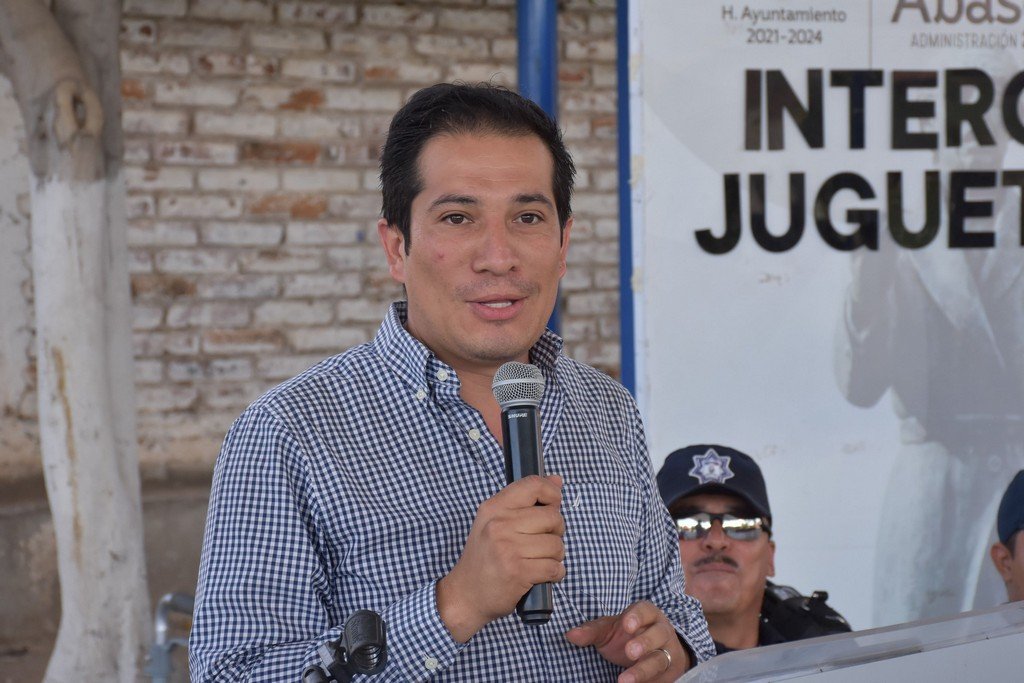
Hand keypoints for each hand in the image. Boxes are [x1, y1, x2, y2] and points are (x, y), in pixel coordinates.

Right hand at [437, 474, 564, 641]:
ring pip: (557, 544)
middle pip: (553, 517)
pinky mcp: (517, 572)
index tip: (553, 506)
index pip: (534, 485)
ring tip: (540, 560)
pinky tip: (542, 575)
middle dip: (557, 532)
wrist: (465, 594)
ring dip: (556, 556)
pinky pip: (554, 568)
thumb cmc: (484, 558)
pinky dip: (555, 573)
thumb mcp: (496, 522)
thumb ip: (526, 501)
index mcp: (494, 508)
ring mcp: (508, 548)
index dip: (552, 494)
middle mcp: (499, 524)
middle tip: (544, 542)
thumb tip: (557, 480)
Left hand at [565, 601, 690, 682]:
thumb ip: (591, 631)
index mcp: (647, 614)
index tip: (626, 625)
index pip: (645, 610)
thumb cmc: (626, 636)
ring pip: (660, 659)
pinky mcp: (669, 672)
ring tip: (624, 680)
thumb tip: (570, 635)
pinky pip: (662, 678)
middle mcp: (662, 631)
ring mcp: (668, 652)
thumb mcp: (609, 630)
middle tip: (630, 652)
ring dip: (643, 670)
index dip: (637, 616)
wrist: (653, 652)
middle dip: (644, 643)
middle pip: (658, 634)